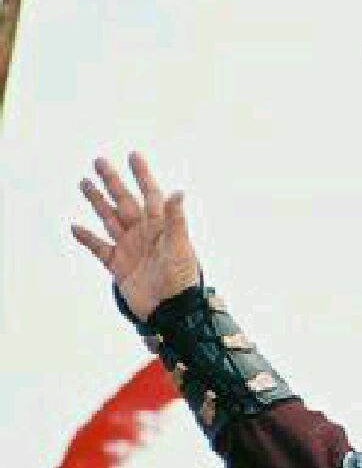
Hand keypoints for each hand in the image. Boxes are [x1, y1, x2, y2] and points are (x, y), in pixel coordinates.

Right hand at [72, 153, 199, 320]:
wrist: (171, 311)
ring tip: (84, 182)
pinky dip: (87, 238)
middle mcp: (144, 234)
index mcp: (161, 228)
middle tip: (99, 161)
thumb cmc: (181, 280)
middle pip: (125, 202)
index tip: (133, 156)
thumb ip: (176, 221)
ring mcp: (130, 249)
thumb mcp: (180, 247)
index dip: (143, 176)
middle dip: (113, 182)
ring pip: (110, 220)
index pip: (151, 195)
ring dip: (98, 202)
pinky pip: (100, 249)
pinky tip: (75, 227)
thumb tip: (178, 192)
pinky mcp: (119, 267)